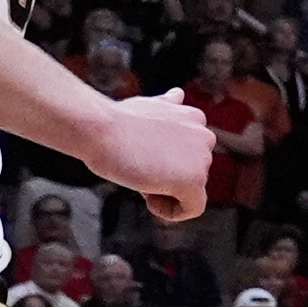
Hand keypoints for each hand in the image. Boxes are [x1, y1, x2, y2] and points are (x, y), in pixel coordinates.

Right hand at [79, 94, 215, 224]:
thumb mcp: (149, 106)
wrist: (101, 128)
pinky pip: (193, 208)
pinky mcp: (194, 180)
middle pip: (188, 173)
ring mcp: (203, 159)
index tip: (141, 156)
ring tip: (140, 172)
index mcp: (195, 119)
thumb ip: (168, 109)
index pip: (187, 154)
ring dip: (163, 189)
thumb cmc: (116, 120)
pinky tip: (149, 196)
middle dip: (163, 175)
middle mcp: (205, 136)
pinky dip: (171, 211)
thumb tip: (177, 95)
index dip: (162, 162)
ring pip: (188, 191)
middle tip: (137, 164)